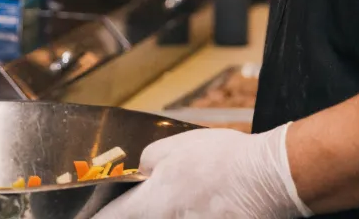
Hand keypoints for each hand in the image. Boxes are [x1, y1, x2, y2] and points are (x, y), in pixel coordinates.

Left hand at [93, 124, 310, 218]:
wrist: (270, 177)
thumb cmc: (224, 159)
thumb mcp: (177, 147)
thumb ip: (150, 160)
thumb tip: (141, 173)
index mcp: (154, 202)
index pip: (112, 218)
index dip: (97, 217)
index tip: (88, 216)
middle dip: (135, 214)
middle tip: (146, 203)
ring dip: (165, 215)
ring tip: (185, 200)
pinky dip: (192, 217)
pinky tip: (200, 209)